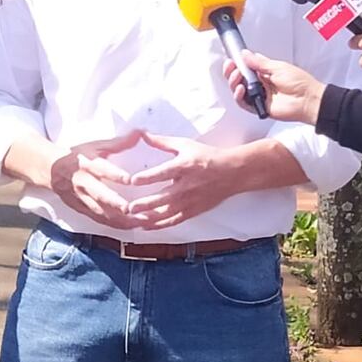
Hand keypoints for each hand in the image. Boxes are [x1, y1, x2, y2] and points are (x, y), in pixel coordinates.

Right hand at [49, 129, 142, 228]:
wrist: (51, 169)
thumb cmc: (78, 156)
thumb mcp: (96, 146)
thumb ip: (119, 143)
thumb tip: (139, 133)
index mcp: (87, 164)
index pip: (101, 169)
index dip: (115, 174)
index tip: (129, 179)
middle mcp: (83, 182)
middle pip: (99, 194)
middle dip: (114, 203)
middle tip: (130, 208)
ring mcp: (81, 198)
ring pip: (100, 211)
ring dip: (119, 219)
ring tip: (138, 222)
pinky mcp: (81, 209)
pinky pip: (98, 219)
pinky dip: (114, 225)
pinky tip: (130, 227)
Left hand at [127, 131, 245, 229]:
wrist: (233, 172)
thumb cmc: (207, 156)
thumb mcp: (185, 145)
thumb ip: (162, 142)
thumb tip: (143, 134)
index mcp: (185, 166)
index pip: (164, 172)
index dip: (148, 177)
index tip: (133, 180)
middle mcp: (187, 186)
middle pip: (164, 197)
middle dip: (146, 204)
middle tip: (129, 208)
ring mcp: (191, 201)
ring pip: (167, 213)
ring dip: (150, 217)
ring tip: (133, 219)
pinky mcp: (193, 211)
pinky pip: (174, 221)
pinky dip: (159, 225)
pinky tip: (145, 226)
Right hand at [224, 52, 324, 123]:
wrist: (308, 100)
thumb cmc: (299, 83)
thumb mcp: (278, 67)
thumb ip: (259, 62)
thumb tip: (245, 54)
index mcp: (264, 72)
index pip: (245, 67)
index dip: (237, 63)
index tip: (232, 58)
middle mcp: (260, 83)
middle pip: (239, 78)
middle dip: (232, 72)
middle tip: (231, 66)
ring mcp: (259, 95)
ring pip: (238, 90)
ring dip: (234, 82)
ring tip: (237, 76)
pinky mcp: (259, 107)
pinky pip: (244, 103)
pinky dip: (239, 96)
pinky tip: (240, 89)